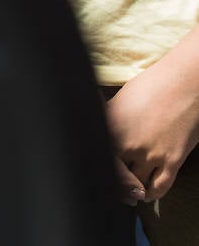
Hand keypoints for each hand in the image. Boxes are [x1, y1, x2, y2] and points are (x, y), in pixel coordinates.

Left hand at [106, 61, 198, 201]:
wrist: (184, 84)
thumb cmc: (151, 87)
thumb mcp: (119, 102)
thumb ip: (108, 122)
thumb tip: (97, 134)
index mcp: (108, 127)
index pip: (95, 157)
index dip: (94, 169)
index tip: (95, 174)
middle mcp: (126, 143)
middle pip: (112, 175)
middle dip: (111, 184)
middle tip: (111, 188)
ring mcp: (150, 153)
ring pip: (135, 185)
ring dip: (131, 191)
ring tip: (128, 191)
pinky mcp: (172, 160)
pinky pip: (159, 187)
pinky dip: (151, 194)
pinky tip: (146, 192)